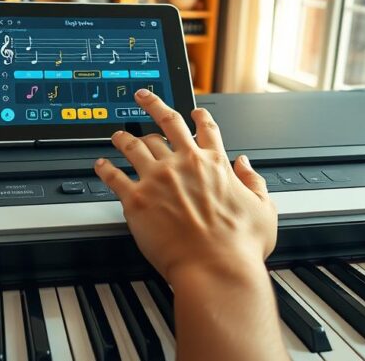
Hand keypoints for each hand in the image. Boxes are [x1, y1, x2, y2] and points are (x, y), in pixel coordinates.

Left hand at [94, 89, 276, 282]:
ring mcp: (158, 179)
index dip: (199, 116)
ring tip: (118, 134)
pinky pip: (114, 177)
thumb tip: (245, 164)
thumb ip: (254, 181)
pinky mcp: (136, 199)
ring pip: (135, 145)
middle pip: (165, 122)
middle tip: (143, 96)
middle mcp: (184, 163)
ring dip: (124, 137)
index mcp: (214, 163)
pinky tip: (100, 165)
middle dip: (152, 104)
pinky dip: (105, 168)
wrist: (215, 268)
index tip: (193, 111)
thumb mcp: (264, 208)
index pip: (206, 128)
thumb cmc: (240, 245)